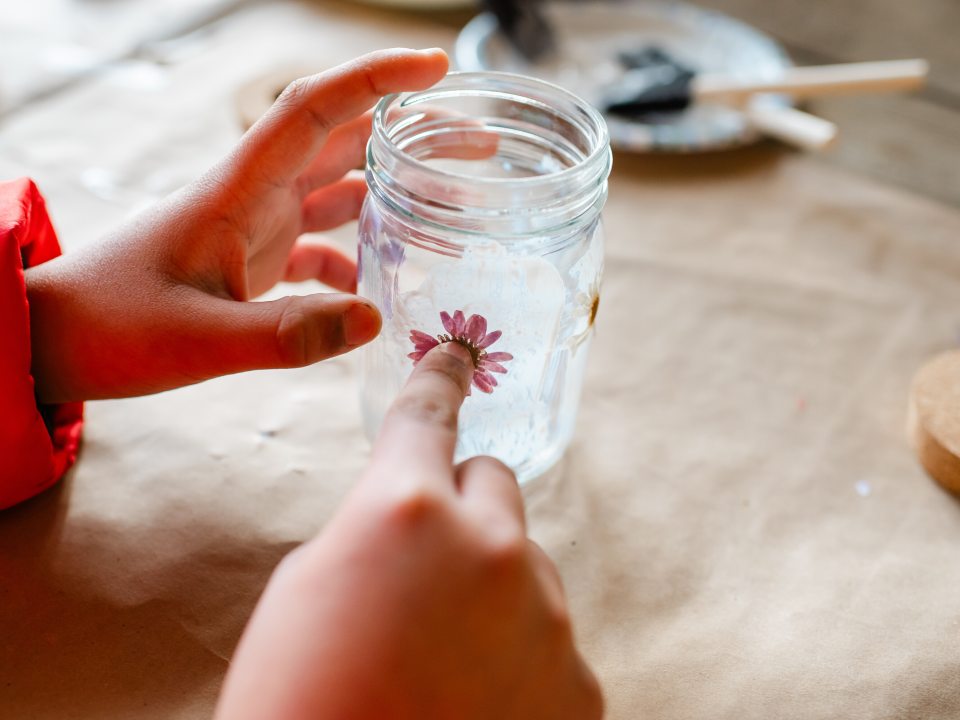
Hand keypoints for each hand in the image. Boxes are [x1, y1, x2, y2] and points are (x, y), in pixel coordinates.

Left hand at [25, 48, 448, 401]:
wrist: (55, 340)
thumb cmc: (112, 327)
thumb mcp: (201, 340)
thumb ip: (287, 335)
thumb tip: (377, 320)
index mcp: (239, 190)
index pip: (315, 109)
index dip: (376, 79)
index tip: (436, 69)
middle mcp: (253, 198)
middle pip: (343, 144)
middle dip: (410, 135)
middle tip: (477, 147)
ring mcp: (253, 229)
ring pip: (336, 195)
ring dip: (390, 196)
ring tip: (449, 211)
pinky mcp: (251, 263)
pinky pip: (318, 250)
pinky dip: (354, 261)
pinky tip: (378, 292)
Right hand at [214, 342, 603, 718]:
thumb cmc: (297, 701)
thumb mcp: (310, 588)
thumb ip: (375, 529)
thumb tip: (417, 521)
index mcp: (406, 509)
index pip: (429, 414)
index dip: (439, 378)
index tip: (457, 354)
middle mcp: (491, 546)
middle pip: (494, 482)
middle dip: (461, 506)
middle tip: (422, 566)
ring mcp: (545, 616)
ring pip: (523, 564)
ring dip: (490, 588)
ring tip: (440, 659)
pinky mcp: (577, 682)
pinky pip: (547, 636)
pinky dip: (518, 654)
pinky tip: (474, 701)